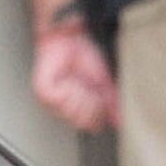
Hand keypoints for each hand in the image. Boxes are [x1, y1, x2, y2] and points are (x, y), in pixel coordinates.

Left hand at [31, 18, 118, 136]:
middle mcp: (66, 111)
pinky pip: (60, 99)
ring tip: (76, 80)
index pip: (94, 126)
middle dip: (91, 102)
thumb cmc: (85, 58)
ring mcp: (52, 104)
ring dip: (80, 93)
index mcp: (80, 110)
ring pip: (73, 112)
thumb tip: (121, 121)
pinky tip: (66, 78)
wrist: (71, 39)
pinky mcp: (43, 93)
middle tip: (87, 85)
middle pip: (84, 122)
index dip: (100, 109)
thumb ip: (113, 103)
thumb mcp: (105, 83)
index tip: (98, 92)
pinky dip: (68, 87)